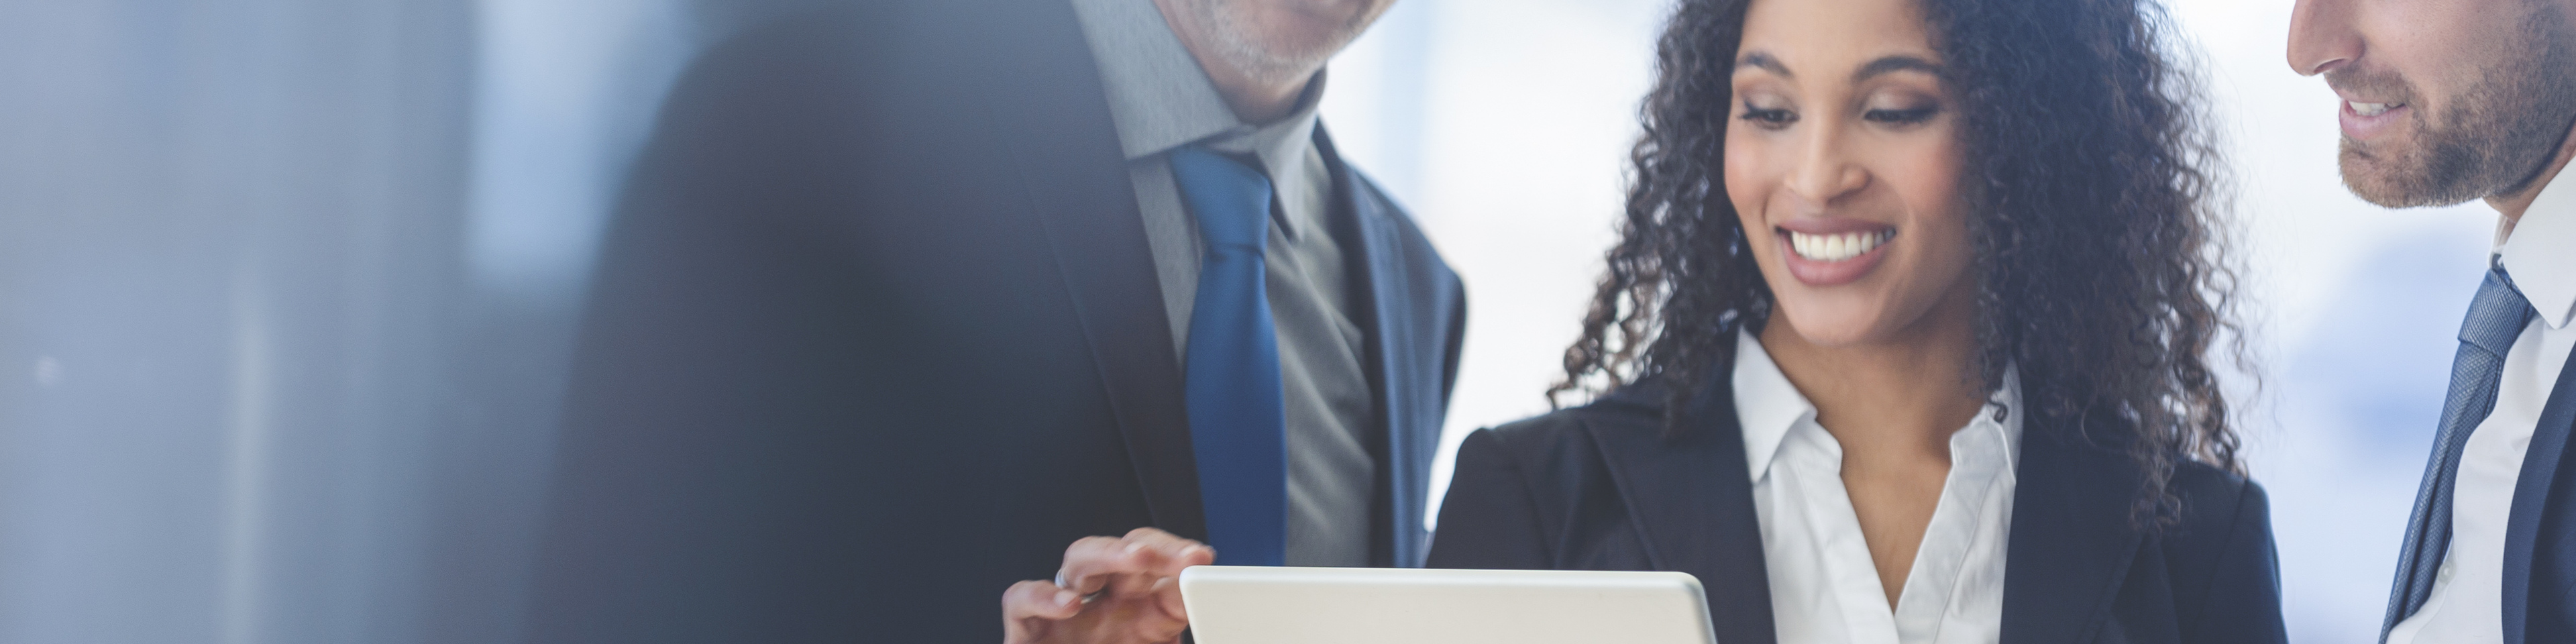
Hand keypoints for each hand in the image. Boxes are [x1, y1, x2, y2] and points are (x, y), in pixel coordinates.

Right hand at [1002, 527, 1215, 643]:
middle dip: (1158, 548)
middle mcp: (1107, 606)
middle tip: (1184, 556)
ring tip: (1138, 558)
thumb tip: (1209, 625)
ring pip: (1081, 558)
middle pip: (1131, 553)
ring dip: (1110, 553)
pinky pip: (1023, 597)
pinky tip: (1068, 605)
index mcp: (1145, 617)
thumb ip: (1170, 638)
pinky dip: (1042, 596)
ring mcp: (1066, 611)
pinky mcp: (1027, 626)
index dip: (1183, 564)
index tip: (1203, 559)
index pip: (1167, 576)